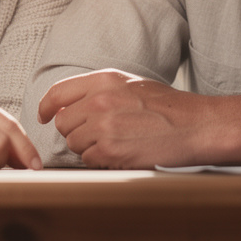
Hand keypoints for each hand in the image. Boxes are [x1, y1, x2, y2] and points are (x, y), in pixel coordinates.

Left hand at [37, 68, 202, 167]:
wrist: (198, 125)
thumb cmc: (169, 107)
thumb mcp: (132, 85)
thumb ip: (100, 91)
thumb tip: (69, 105)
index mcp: (104, 80)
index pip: (57, 92)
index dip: (45, 107)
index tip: (42, 116)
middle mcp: (100, 100)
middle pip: (63, 122)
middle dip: (75, 131)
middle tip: (98, 135)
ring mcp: (104, 126)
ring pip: (74, 143)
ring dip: (89, 147)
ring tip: (117, 142)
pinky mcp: (111, 151)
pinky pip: (89, 160)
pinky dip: (101, 161)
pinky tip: (122, 153)